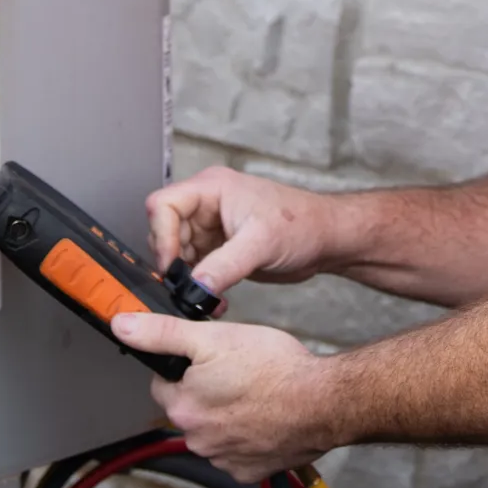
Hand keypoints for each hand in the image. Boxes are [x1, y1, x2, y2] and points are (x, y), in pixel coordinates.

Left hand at [112, 311, 335, 482]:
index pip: (165, 380)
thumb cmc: (275, 368)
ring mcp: (222, 457)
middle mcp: (196, 438)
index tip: (211, 357)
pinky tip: (265, 415)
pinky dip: (248, 435)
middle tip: (238, 370)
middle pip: (190, 406)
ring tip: (256, 391)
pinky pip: (238, 450)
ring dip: (227, 412)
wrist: (322, 401)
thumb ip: (164, 332)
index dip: (187, 363)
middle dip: (207, 389)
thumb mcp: (216, 337)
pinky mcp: (247, 470)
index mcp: (182, 405)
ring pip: (213, 428)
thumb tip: (122, 325)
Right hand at [145, 167, 331, 294]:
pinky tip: (212, 299)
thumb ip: (224, 266)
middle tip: (187, 286)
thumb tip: (194, 286)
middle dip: (173, 262)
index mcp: (213, 188)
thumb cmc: (303, 224)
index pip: (163, 205)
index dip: (162, 236)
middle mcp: (208, 205)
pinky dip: (198, 286)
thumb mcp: (261, 244)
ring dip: (186, 278)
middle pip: (164, 231)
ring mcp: (212, 227)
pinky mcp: (218, 249)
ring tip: (205, 296)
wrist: (325, 240)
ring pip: (176, 253)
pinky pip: (193, 267)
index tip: (172, 266)